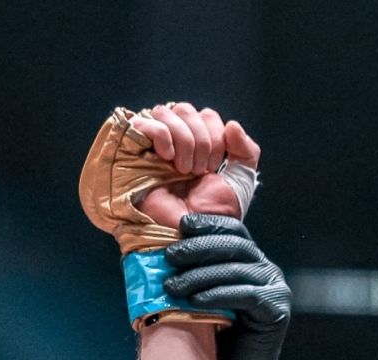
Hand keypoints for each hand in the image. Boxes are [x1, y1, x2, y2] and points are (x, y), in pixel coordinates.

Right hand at [131, 102, 259, 226]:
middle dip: (202, 139)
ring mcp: (151, 144)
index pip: (207, 115)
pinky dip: (163, 137)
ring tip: (184, 170)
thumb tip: (232, 124)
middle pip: (187, 109)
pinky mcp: (131, 149)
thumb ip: (246, 152)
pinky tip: (167, 158)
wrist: (189, 232)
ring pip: (168, 112)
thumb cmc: (211, 214)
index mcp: (197, 146)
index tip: (215, 167)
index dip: (216, 136)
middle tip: (200, 170)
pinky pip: (146, 122)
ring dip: (185, 141)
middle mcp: (174, 141)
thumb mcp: (239, 183)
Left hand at [163, 216, 289, 359]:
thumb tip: (159, 247)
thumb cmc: (212, 339)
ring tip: (172, 285)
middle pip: (235, 245)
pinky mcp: (277, 311)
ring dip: (201, 275)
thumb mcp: (199, 296)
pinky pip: (247, 294)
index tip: (180, 226)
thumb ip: (193, 271)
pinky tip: (196, 301)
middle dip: (199, 248)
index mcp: (251, 262)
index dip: (209, 224)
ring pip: (237, 269)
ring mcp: (276, 290)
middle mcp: (268, 272)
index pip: (233, 231)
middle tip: (169, 257)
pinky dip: (219, 295)